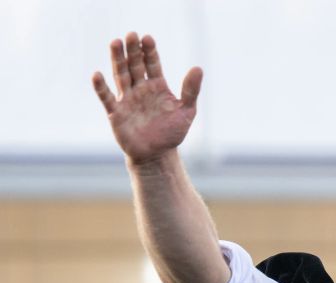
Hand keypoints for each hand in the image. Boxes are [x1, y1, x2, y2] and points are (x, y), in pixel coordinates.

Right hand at [92, 32, 201, 163]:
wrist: (157, 154)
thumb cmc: (172, 132)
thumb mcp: (186, 111)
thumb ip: (190, 90)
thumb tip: (198, 68)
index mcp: (157, 86)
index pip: (152, 64)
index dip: (149, 52)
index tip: (148, 38)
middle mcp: (140, 89)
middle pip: (134, 65)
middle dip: (132, 50)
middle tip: (131, 34)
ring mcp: (127, 99)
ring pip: (120, 75)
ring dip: (117, 60)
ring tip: (115, 42)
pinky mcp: (116, 113)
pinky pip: (107, 98)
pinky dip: (101, 87)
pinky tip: (97, 75)